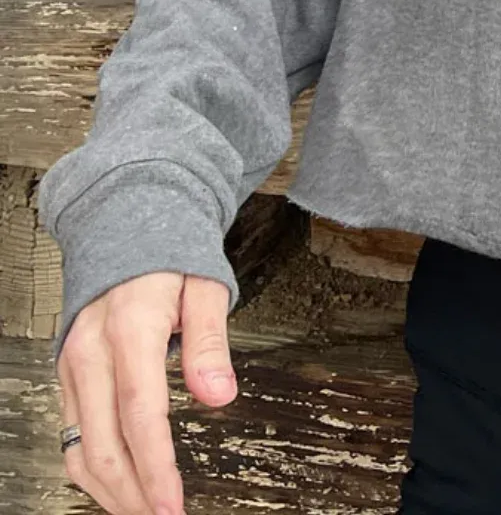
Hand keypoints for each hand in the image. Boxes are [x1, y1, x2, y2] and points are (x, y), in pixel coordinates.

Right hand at [56, 272, 236, 514]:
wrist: (125, 226)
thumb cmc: (170, 254)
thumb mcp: (204, 285)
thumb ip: (210, 342)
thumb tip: (219, 395)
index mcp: (129, 331)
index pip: (141, 416)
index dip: (155, 468)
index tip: (171, 505)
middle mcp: (90, 354)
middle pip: (103, 445)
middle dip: (131, 494)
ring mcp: (72, 366)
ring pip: (79, 447)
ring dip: (108, 490)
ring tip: (142, 512)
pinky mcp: (67, 374)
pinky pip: (72, 433)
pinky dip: (91, 466)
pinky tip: (117, 484)